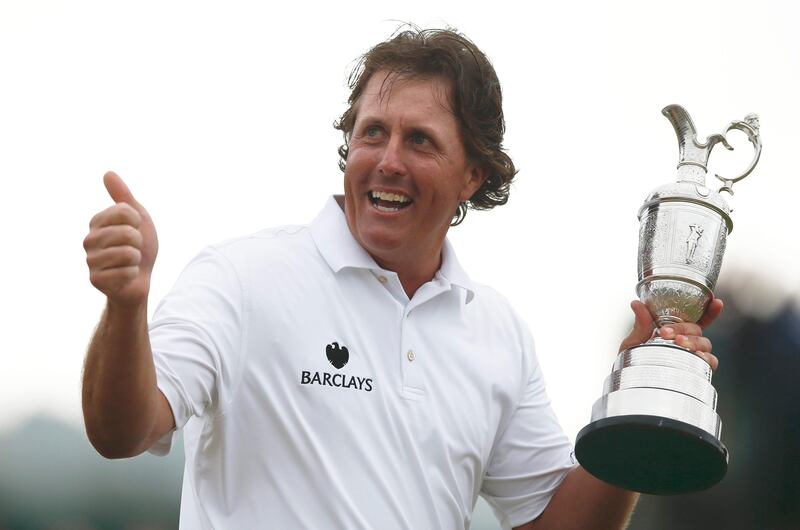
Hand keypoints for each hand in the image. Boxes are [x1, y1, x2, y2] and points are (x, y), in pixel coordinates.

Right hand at [83, 172, 158, 305]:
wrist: (139, 280)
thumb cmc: (139, 247)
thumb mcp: (137, 218)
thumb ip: (124, 197)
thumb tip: (108, 173)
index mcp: (97, 222)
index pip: (124, 211)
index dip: (137, 221)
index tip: (134, 229)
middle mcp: (89, 239)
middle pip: (127, 233)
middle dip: (139, 243)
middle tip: (133, 249)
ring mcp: (90, 260)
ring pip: (128, 253)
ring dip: (137, 259)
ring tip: (130, 262)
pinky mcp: (95, 279)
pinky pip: (126, 272)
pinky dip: (133, 274)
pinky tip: (125, 276)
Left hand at [618, 299, 722, 370]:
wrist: (630, 386)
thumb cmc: (633, 363)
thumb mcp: (633, 342)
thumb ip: (640, 325)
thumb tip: (636, 303)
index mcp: (675, 331)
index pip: (696, 319)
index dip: (709, 311)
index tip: (716, 301)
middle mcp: (687, 342)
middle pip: (696, 329)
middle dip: (684, 328)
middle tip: (665, 332)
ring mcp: (693, 357)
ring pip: (704, 343)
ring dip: (693, 341)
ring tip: (678, 342)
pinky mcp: (697, 372)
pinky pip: (709, 363)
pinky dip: (707, 358)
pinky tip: (698, 356)